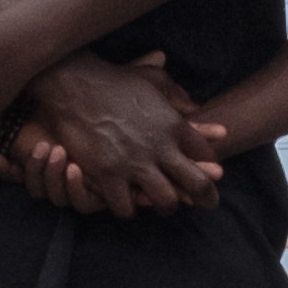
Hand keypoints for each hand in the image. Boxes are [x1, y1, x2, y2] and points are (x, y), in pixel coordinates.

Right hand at [8, 52, 218, 216]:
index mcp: (174, 125)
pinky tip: (127, 205)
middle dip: (205, 197)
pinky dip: (128, 209)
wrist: (74, 85)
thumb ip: (176, 93)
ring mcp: (134, 164)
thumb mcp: (152, 79)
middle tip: (205, 204)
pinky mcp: (108, 176)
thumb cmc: (113, 80)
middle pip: (197, 184)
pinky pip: (126, 207)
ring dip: (164, 206)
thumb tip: (193, 107)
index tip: (212, 172)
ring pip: (164, 201)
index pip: (205, 153)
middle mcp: (160, 148)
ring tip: (161, 206)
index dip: (209, 165)